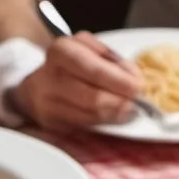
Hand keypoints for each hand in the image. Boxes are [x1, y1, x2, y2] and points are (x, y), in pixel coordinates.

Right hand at [12, 31, 142, 130]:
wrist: (39, 87)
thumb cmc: (72, 66)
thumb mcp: (90, 51)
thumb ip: (114, 61)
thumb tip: (135, 79)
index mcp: (62, 51)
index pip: (94, 70)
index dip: (119, 82)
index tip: (138, 88)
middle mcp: (51, 77)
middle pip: (92, 97)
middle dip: (120, 103)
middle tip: (138, 106)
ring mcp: (48, 104)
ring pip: (90, 116)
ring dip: (115, 116)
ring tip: (129, 113)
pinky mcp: (52, 124)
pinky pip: (84, 128)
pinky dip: (103, 124)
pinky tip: (113, 119)